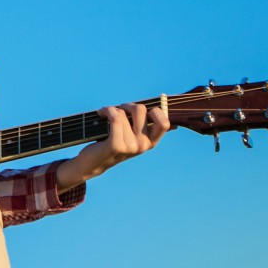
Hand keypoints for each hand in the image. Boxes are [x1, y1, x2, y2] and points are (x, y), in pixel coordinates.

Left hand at [55, 102, 170, 191]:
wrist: (93, 163)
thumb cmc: (113, 143)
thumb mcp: (133, 137)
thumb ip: (148, 128)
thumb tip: (174, 125)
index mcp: (150, 142)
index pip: (164, 123)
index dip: (155, 111)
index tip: (141, 111)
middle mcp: (143, 145)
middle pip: (141, 109)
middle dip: (127, 105)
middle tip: (118, 110)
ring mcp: (131, 147)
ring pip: (123, 113)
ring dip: (112, 109)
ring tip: (106, 116)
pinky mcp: (116, 146)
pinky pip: (116, 118)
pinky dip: (107, 111)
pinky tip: (101, 113)